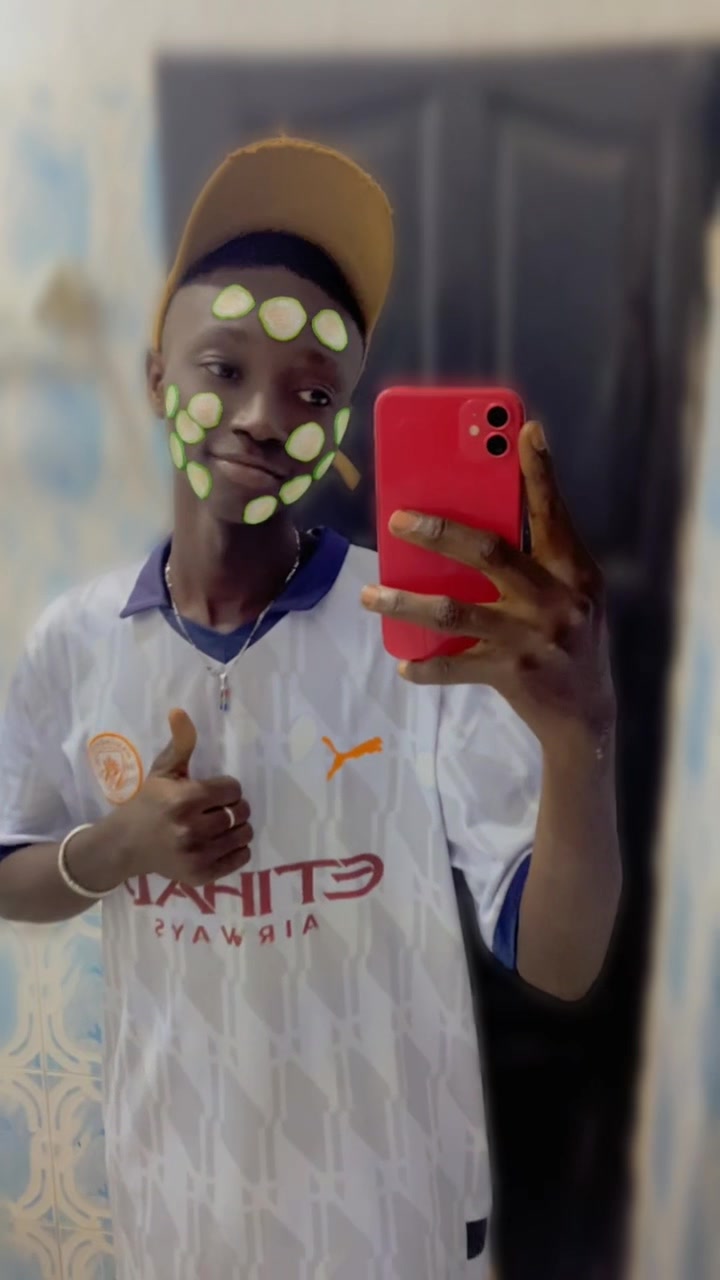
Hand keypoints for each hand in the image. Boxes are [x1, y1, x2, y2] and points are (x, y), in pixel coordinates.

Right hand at [109, 709, 252, 885]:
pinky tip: (221, 843)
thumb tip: (180, 711)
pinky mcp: (200, 875)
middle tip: (219, 809)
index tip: (214, 791)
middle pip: (241, 811)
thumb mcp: (162, 771)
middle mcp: (191, 829)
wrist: (125, 845)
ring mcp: (196, 855)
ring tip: (222, 825)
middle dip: (234, 807)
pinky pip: (240, 859)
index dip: (226, 788)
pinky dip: (237, 850)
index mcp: (184, 799)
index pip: (232, 789)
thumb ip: (180, 743)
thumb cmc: (148, 803)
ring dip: (239, 828)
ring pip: (243, 835)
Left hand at [361, 421, 615, 755]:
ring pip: (453, 612)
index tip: (524, 431)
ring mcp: (530, 638)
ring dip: (404, 603)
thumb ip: (539, 556)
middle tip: (396, 521)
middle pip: (490, 552)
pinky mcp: (509, 674)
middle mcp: (554, 600)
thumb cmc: (569, 636)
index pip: (552, 513)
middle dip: (439, 532)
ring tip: (370, 596)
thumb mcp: (572, 591)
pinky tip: (403, 662)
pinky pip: (453, 667)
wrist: (586, 714)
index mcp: (573, 571)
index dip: (540, 472)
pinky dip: (424, 666)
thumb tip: (482, 514)